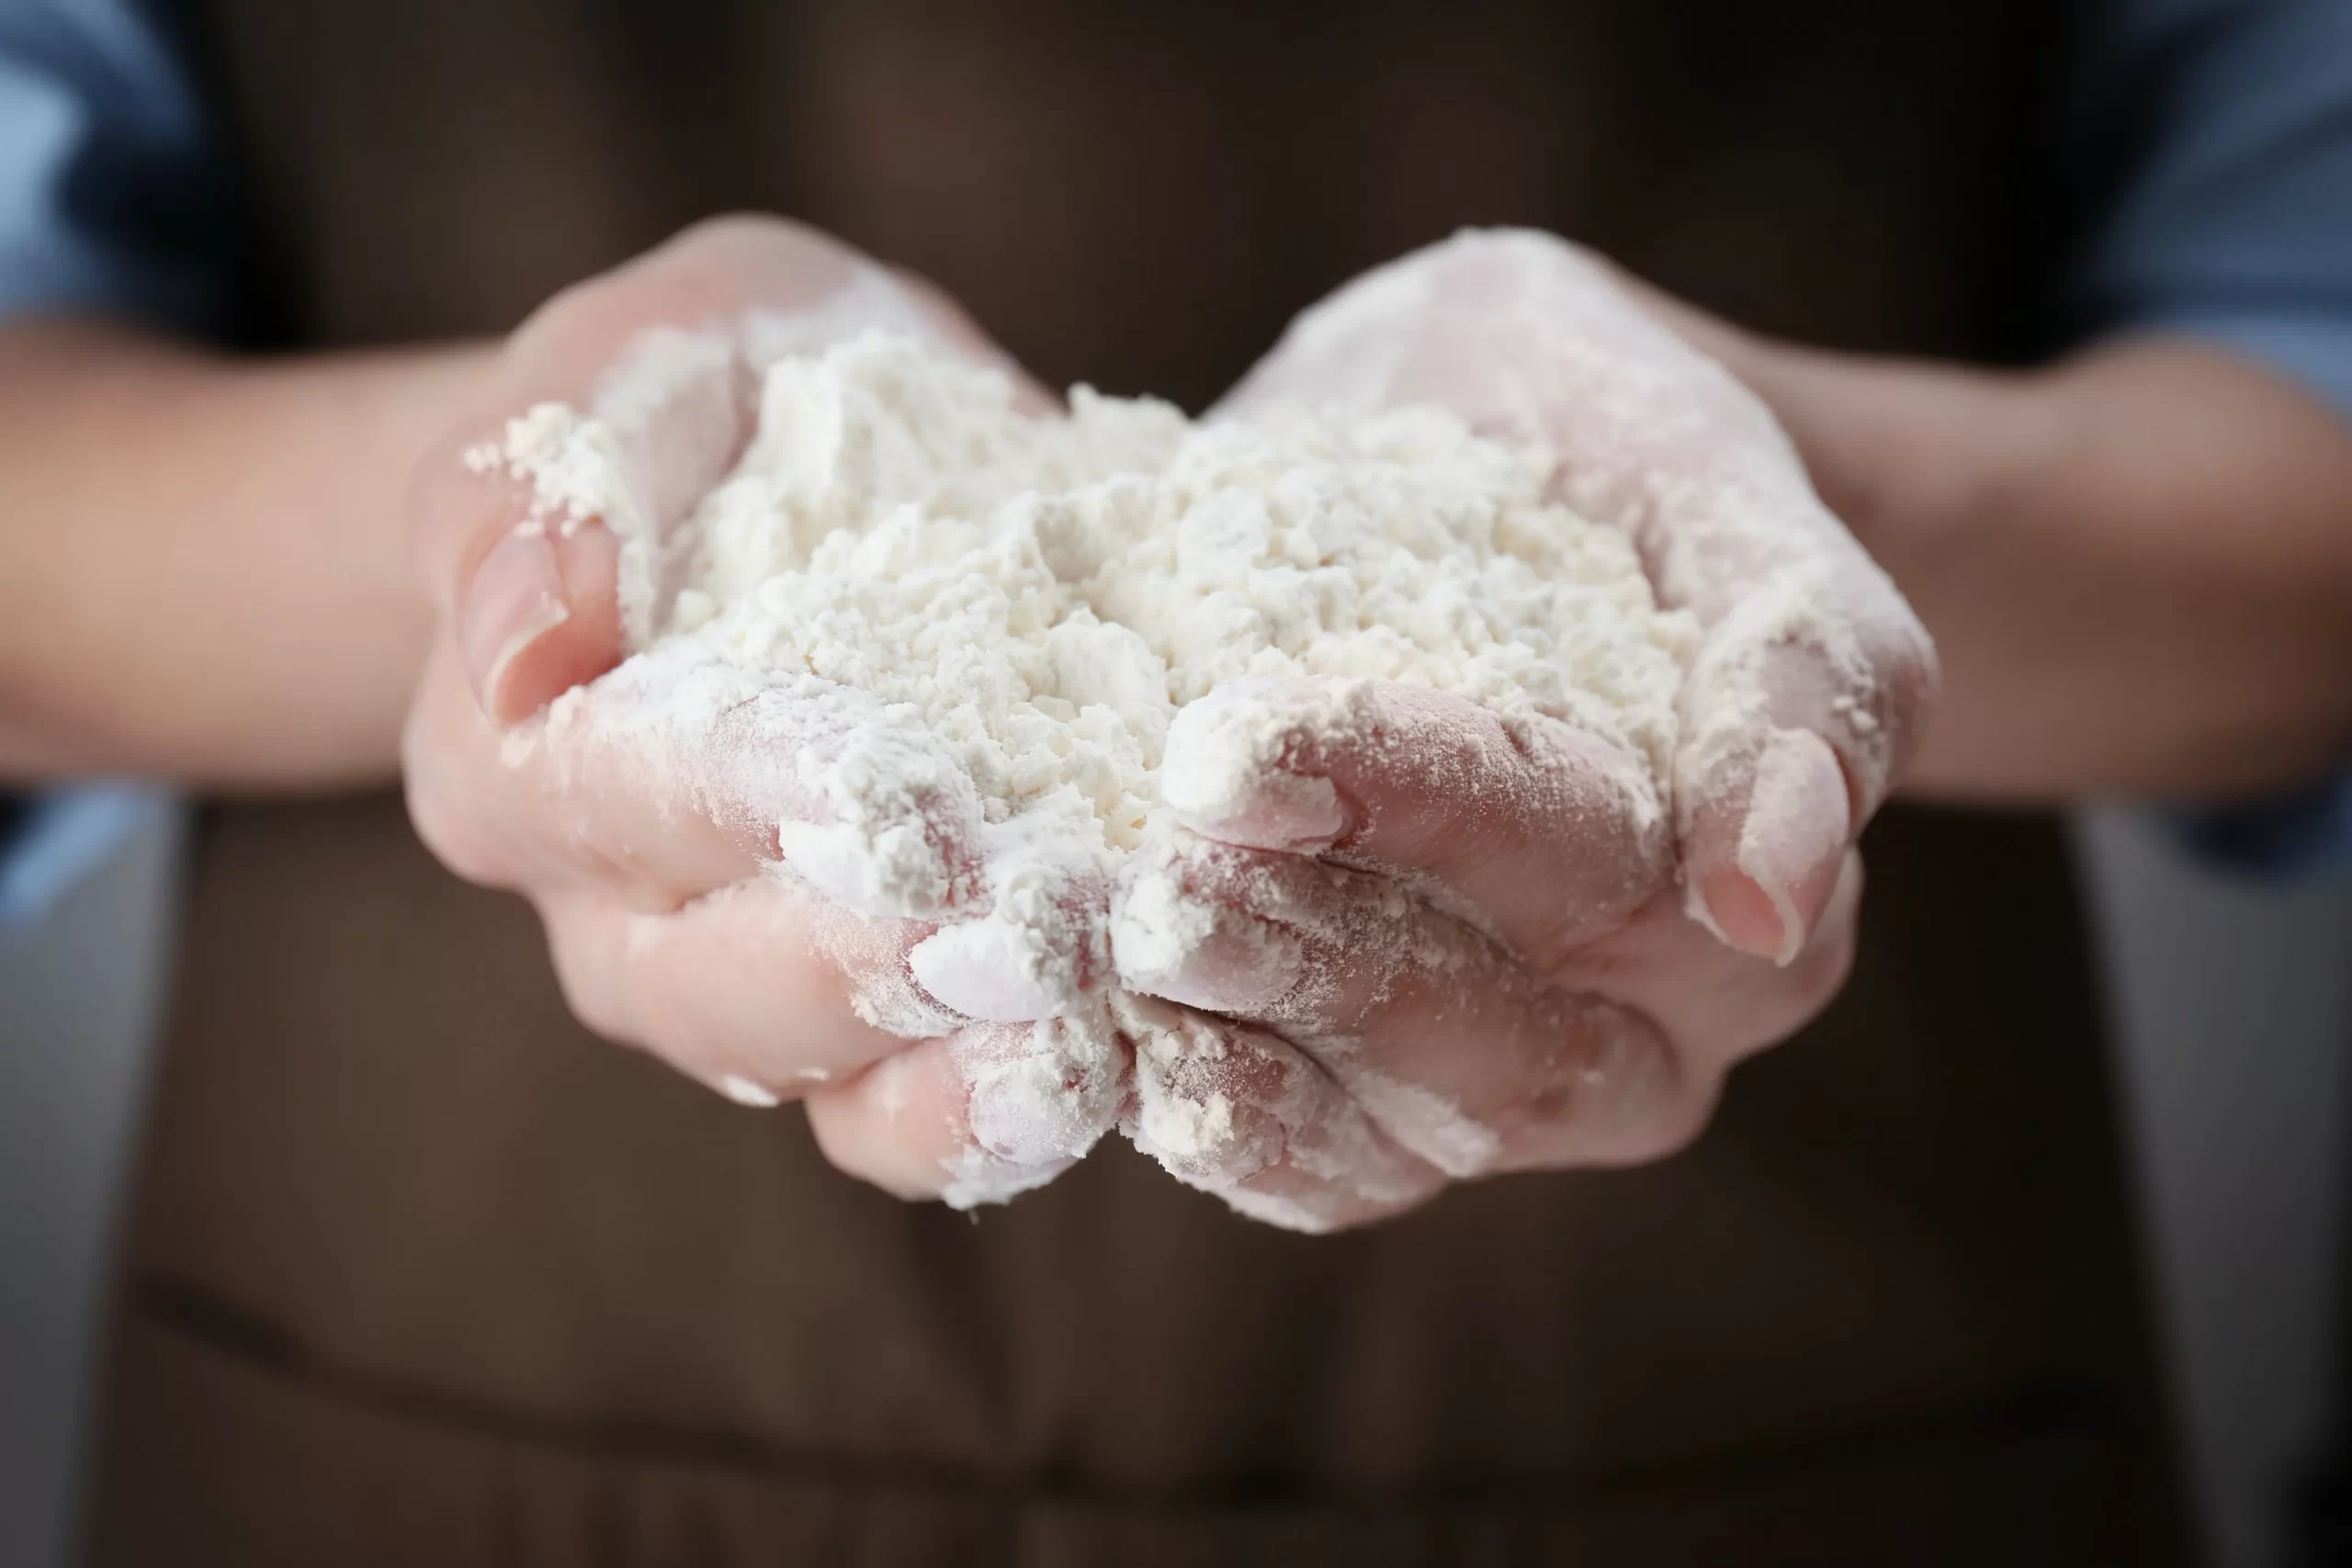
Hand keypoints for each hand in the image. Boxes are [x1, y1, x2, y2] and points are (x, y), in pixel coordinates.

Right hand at [403, 217, 1125, 1206]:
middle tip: (1033, 924)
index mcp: (511, 757)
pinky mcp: (864, 1027)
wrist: (818, 459)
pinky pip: (906, 1116)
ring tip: (1090, 1026)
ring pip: (818, 1077)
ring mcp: (736, 990)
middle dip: (878, 958)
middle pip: (716, 982)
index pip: (611, 800)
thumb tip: (526, 649)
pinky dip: (1000, 1111)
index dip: (754, 798)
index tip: (902, 784)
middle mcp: (609, 909)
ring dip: (958, 1061)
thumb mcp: (635, 361)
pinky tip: (1110, 1068)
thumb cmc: (715, 396)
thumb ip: (545, 479)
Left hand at [1065, 229, 1926, 1229]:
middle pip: (1507, 1036)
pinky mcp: (1414, 1114)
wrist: (1523, 462)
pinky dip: (1233, 1123)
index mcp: (1774, 884)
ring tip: (1123, 960)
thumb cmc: (1626, 456)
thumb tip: (1768, 897)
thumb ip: (1800, 671)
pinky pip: (1339, 1170)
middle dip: (1322, 959)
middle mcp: (1672, 1019)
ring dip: (1259, 1050)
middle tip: (1157, 883)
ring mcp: (1543, 1085)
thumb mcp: (1724, 495)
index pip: (1595, 863)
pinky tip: (1128, 1054)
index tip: (1239, 750)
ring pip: (1417, 1128)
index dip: (1420, 810)